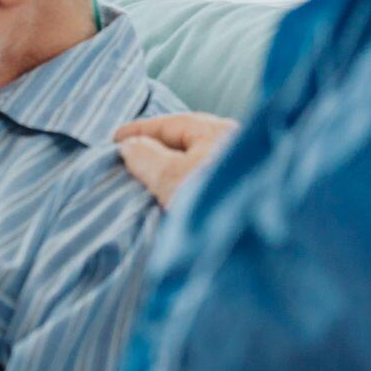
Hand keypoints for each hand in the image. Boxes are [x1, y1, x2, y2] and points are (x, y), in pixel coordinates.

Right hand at [114, 113, 238, 208]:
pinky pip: (206, 185)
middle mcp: (238, 149)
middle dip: (158, 149)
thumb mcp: (170, 176)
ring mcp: (243, 176)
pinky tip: (174, 200)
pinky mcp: (243, 200)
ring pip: (198, 166)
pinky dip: (186, 187)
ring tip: (147, 181)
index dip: (141, 130)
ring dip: (172, 171)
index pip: (174, 124)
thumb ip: (146, 157)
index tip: (114, 139)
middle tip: (129, 157)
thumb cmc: (213, 202)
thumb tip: (130, 145)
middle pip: (189, 143)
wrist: (255, 246)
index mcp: (222, 133)